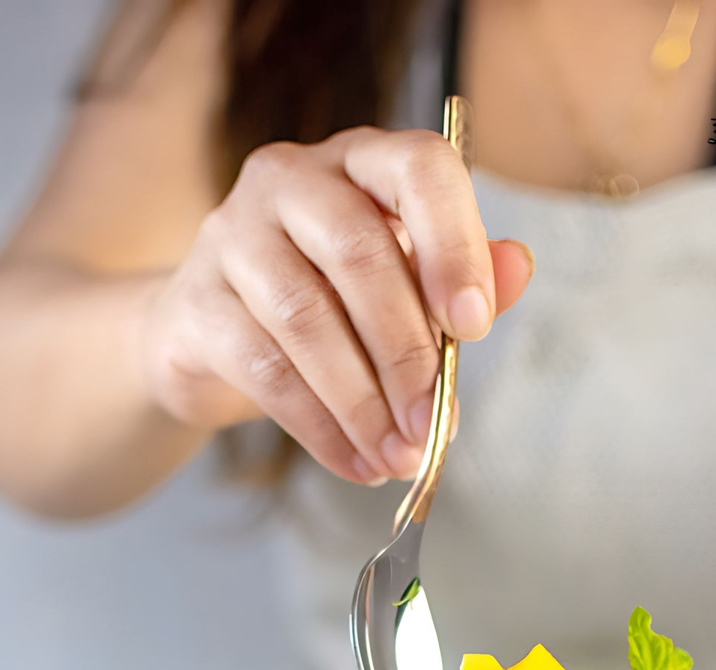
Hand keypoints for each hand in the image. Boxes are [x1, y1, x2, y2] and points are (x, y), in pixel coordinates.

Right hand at [144, 128, 532, 483]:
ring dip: (361, 402)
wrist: (209, 338)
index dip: (453, 245)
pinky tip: (354, 461)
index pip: (418, 170)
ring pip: (305, 318)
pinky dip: (318, 426)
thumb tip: (519, 268)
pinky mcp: (196, 302)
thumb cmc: (325, 306)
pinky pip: (263, 368)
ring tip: (396, 457)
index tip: (474, 327)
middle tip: (430, 425)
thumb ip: (459, 279)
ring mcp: (232, 234)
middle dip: (405, 354)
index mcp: (360, 162)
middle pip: (358, 253)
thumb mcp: (400, 290)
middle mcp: (291, 179)